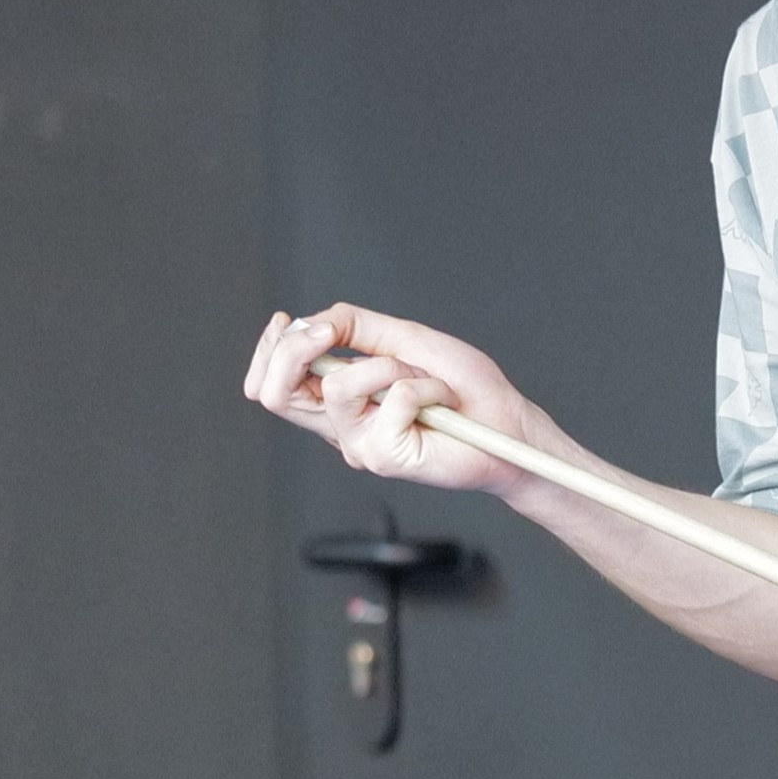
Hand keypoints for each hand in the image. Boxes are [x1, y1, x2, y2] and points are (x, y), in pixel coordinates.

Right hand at [242, 303, 541, 496]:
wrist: (507, 423)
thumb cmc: (464, 388)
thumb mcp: (404, 341)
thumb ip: (353, 328)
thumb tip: (308, 322)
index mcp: (339, 403)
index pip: (276, 383)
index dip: (270, 350)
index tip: (286, 321)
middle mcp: (342, 427)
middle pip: (278, 394)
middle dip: (294, 351)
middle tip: (329, 332)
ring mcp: (360, 445)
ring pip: (338, 385)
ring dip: (391, 366)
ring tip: (424, 379)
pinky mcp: (384, 457)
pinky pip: (390, 399)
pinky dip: (423, 386)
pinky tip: (441, 400)